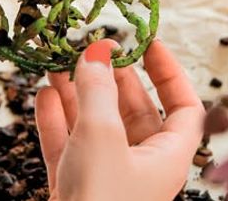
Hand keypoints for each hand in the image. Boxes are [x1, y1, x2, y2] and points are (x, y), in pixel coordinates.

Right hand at [36, 39, 204, 200]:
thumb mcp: (101, 135)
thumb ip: (97, 89)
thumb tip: (96, 50)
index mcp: (167, 157)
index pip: (183, 106)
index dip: (169, 71)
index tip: (148, 42)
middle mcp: (141, 165)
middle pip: (134, 109)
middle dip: (111, 77)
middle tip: (92, 48)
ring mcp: (106, 176)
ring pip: (96, 123)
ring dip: (78, 93)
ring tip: (59, 63)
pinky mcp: (75, 186)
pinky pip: (68, 144)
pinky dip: (56, 119)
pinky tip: (44, 94)